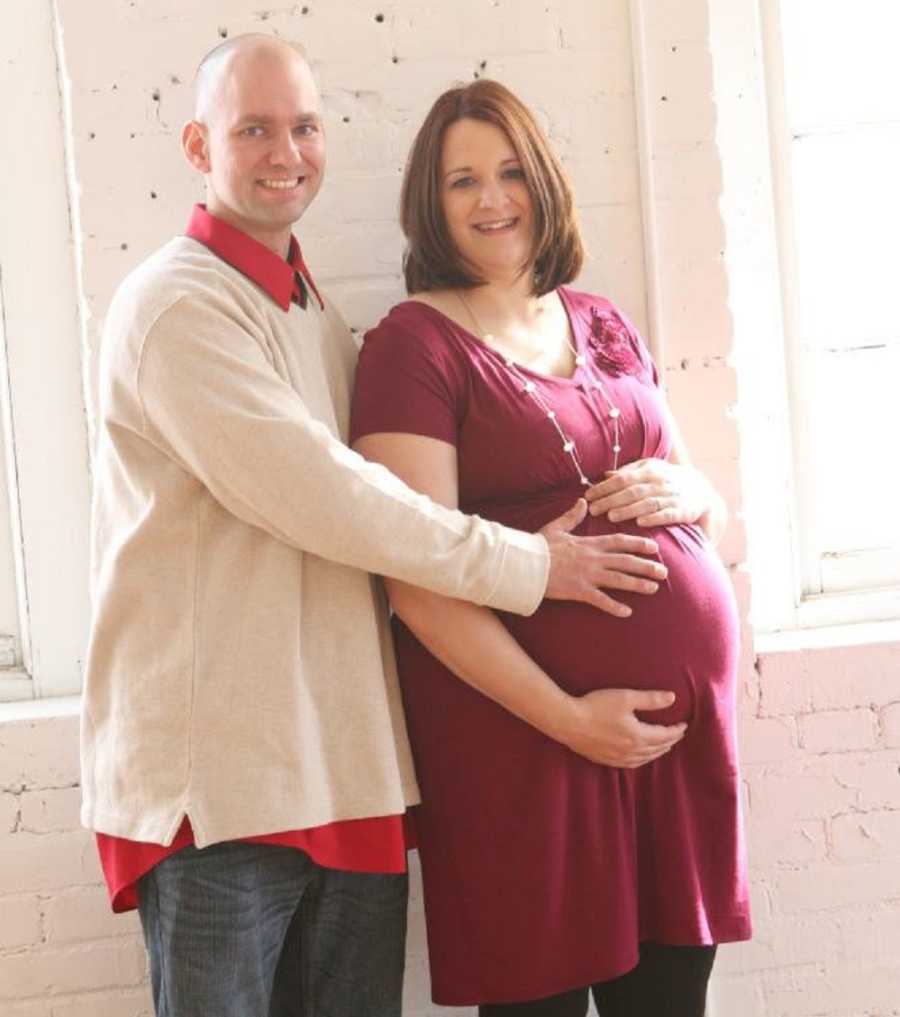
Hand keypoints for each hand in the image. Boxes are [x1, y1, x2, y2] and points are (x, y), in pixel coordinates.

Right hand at [541, 499, 667, 616]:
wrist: (525, 563)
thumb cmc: (538, 546)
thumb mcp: (556, 527)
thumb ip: (572, 516)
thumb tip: (583, 502)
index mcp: (589, 543)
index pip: (619, 542)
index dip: (638, 544)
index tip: (654, 547)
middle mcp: (592, 559)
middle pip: (626, 561)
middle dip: (646, 566)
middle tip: (664, 572)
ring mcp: (587, 575)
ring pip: (619, 580)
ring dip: (638, 584)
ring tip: (654, 588)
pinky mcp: (578, 591)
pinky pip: (600, 600)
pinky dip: (614, 607)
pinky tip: (627, 612)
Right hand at [560, 688, 686, 766]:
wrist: (569, 722)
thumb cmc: (596, 706)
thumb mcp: (625, 698)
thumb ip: (650, 699)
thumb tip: (672, 698)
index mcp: (638, 736)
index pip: (665, 736)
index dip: (676, 730)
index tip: (684, 725)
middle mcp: (631, 751)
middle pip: (657, 749)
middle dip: (670, 741)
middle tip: (677, 734)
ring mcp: (618, 758)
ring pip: (646, 758)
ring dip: (658, 752)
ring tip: (664, 746)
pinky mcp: (607, 760)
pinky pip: (632, 764)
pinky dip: (643, 759)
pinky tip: (641, 756)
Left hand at [585, 458, 712, 527]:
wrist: (702, 491)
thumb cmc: (668, 480)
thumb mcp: (650, 470)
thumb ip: (629, 472)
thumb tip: (605, 474)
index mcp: (650, 470)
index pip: (623, 478)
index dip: (604, 487)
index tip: (588, 496)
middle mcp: (660, 482)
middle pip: (632, 491)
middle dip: (610, 500)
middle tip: (592, 509)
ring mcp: (672, 496)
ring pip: (647, 502)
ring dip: (628, 510)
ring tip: (610, 517)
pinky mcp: (683, 511)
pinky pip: (667, 514)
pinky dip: (654, 518)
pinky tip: (640, 523)